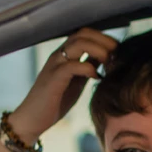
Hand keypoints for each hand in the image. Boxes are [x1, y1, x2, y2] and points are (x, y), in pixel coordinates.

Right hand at [5, 28, 119, 141]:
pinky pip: (72, 65)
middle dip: (105, 41)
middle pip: (83, 34)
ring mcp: (55, 65)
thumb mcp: (77, 81)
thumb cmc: (56, 100)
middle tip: (117, 56)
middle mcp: (59, 55)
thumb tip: (106, 58)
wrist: (33, 118)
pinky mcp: (53, 79)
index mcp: (65, 54)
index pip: (85, 33)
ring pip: (78, 44)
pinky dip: (88, 68)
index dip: (104, 38)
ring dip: (99, 51)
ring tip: (108, 64)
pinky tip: (96, 77)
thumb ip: (88, 67)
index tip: (118, 51)